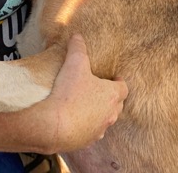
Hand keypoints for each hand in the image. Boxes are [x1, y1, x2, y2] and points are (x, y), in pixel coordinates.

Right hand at [41, 34, 127, 152]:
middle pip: (117, 105)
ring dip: (99, 112)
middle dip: (111, 97)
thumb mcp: (74, 63)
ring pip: (105, 120)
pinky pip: (91, 132)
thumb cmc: (69, 93)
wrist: (54, 125)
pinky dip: (86, 125)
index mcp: (111, 95)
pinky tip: (74, 119)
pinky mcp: (86, 141)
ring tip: (87, 104)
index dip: (119, 81)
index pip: (124, 88)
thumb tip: (78, 36)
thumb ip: (77, 47)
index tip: (113, 77)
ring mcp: (99, 130)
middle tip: (100, 89)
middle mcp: (109, 115)